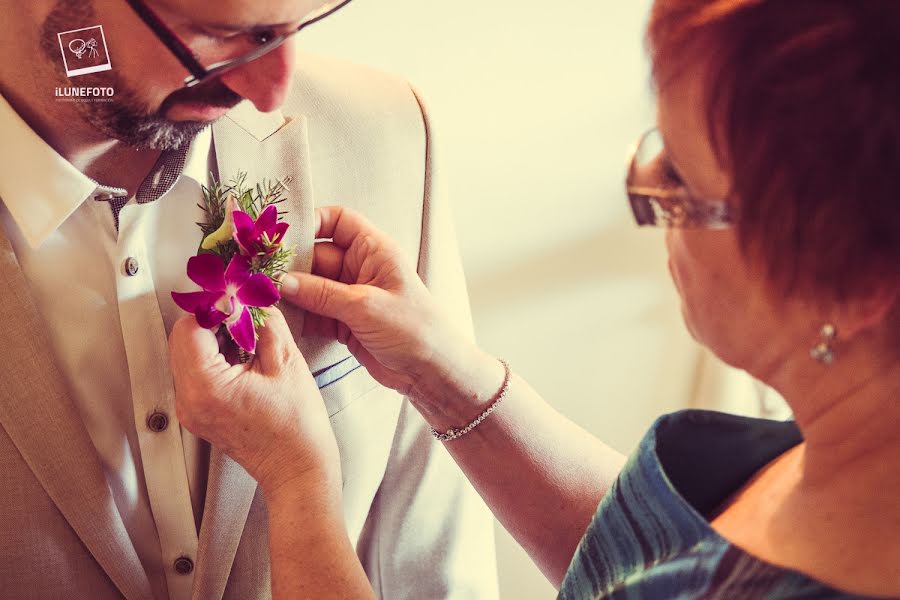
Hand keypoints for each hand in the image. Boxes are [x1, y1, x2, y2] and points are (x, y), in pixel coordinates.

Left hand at [168, 307, 340, 498]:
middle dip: (211, 319)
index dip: (213, 306)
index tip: (234, 297)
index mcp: (207, 386)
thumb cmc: (297, 428)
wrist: (297, 469)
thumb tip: (253, 300)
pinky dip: (213, 356)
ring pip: (186, 353)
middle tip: (242, 311)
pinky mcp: (199, 413)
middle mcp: (190, 400)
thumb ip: (266, 323)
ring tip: (246, 335)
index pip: (189, 326)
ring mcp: (191, 409)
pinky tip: (242, 355)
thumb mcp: (286, 362)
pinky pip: (195, 372)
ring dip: (212, 336)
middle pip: (181, 338)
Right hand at [280, 206, 470, 397]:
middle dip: (290, 264)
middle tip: (259, 274)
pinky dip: (297, 314)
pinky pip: (313, 311)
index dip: (311, 222)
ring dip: (289, 292)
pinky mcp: (343, 322)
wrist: (432, 372)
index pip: (338, 220)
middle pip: (316, 255)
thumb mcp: (366, 306)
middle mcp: (360, 268)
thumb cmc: (414, 329)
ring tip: (261, 297)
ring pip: (310, 285)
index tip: (280, 235)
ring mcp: (350, 296)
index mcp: (374, 250)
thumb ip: (322, 293)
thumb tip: (281, 281)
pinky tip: (277, 317)